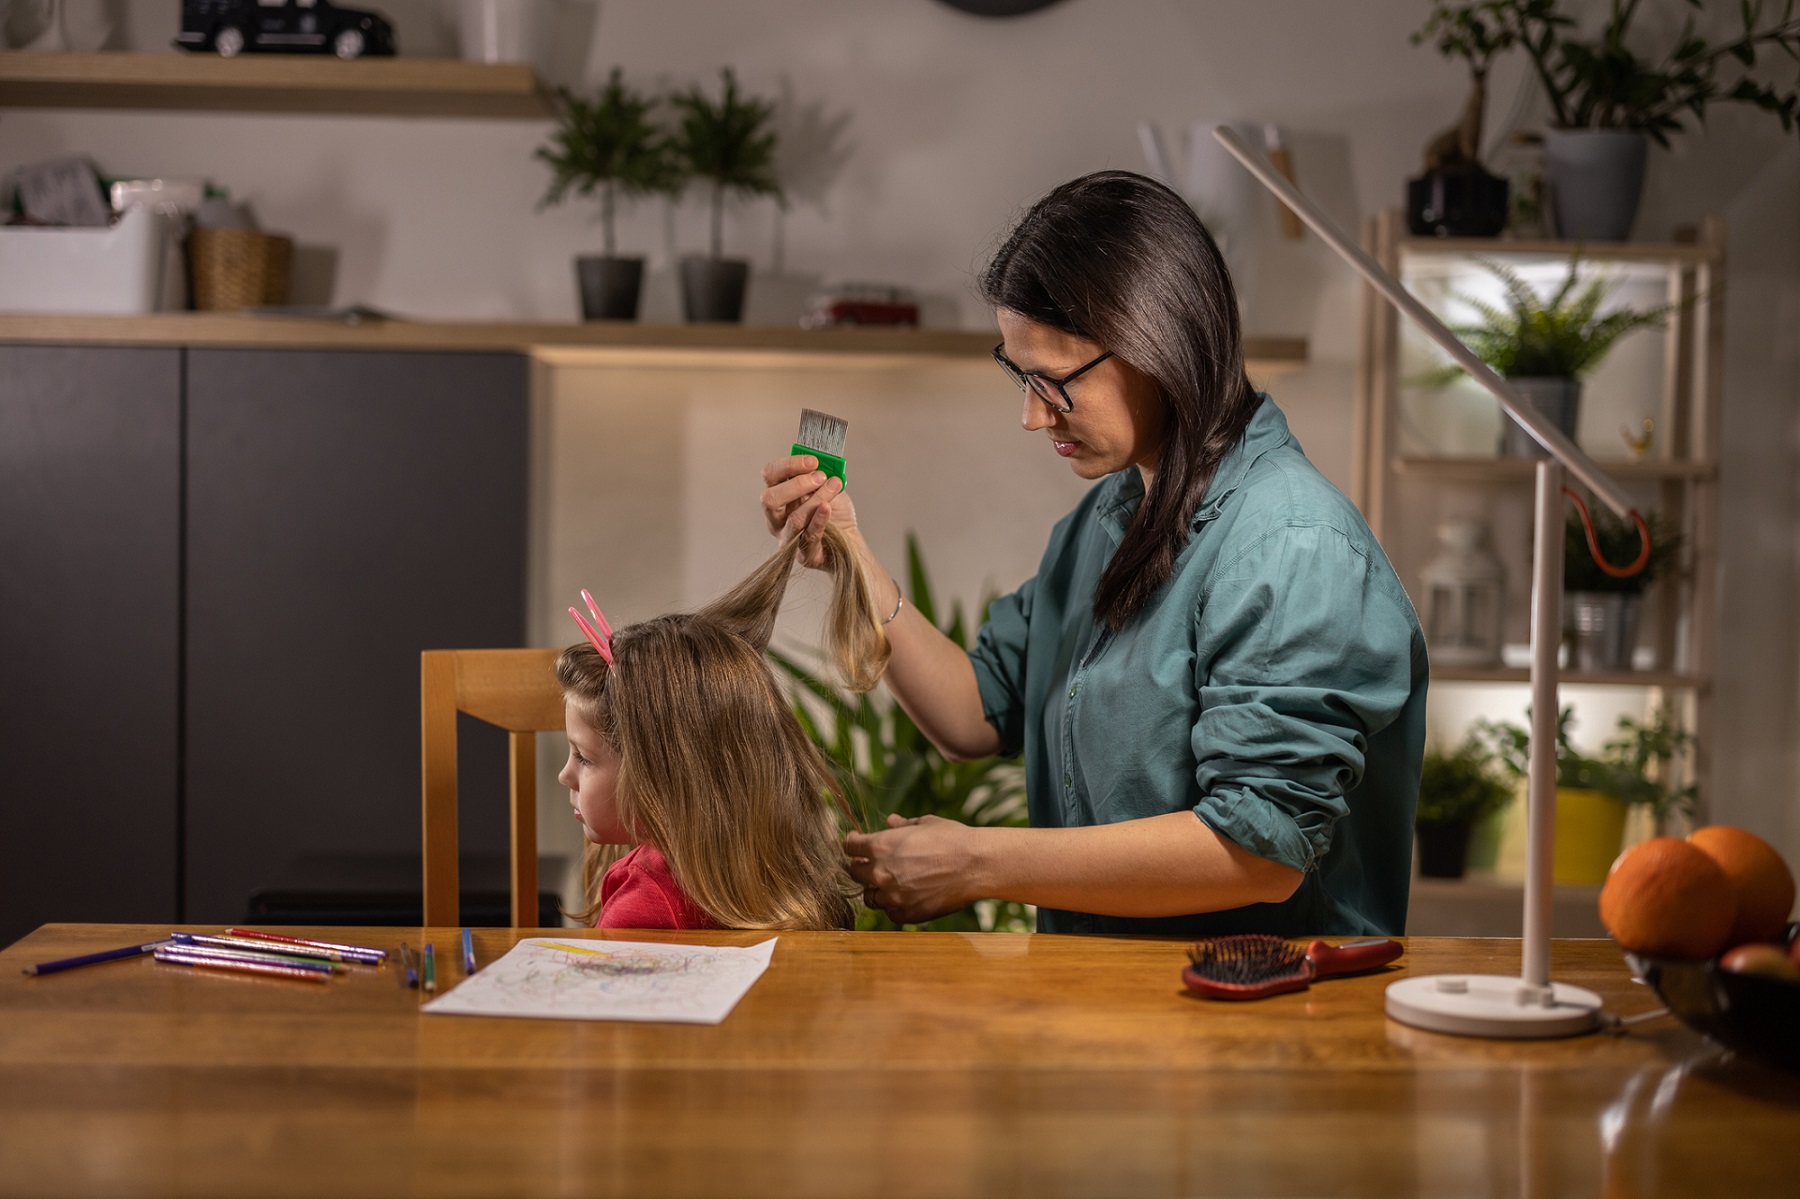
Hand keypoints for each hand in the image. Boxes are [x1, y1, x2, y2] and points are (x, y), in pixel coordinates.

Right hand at [760, 453, 857, 568]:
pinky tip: (827, 508)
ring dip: (817, 499)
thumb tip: (823, 459)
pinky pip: (808, 537)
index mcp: (778, 496)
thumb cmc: (834, 512)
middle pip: (770, 499)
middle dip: (797, 484)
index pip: (770, 475)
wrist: (849, 541)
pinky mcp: (803, 555)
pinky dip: (819, 520)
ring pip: (794, 518)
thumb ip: (821, 474)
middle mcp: (776, 518)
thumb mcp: (827, 487)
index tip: (812, 461)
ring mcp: (787, 538)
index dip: (788, 465)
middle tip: (820, 476)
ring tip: (834, 486)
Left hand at [845, 814, 980, 924]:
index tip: (856, 845)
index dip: (853, 844)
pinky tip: (905, 897)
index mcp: (880, 846)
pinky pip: (890, 913)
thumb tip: (890, 822)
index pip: (849, 847)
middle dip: (861, 867)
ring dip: (877, 889)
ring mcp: (893, 896)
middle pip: (854, 873)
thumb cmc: (952, 839)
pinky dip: (894, 906)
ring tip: (891, 883)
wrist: (976, 865)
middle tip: (872, 864)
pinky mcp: (907, 913)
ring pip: (870, 897)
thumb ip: (902, 825)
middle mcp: (880, 872)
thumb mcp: (925, 824)